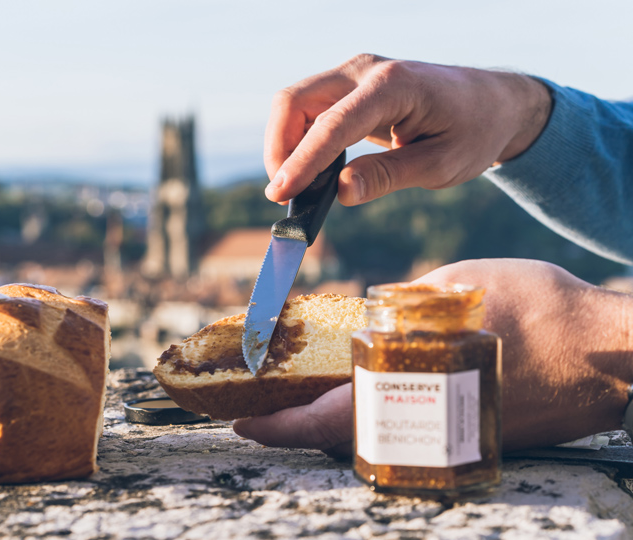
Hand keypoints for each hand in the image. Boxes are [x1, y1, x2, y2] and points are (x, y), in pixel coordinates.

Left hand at [234, 259, 632, 453]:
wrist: (610, 349)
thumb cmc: (536, 308)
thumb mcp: (454, 289)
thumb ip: (402, 311)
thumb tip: (365, 322)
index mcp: (416, 388)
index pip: (329, 419)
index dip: (280, 425)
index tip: (243, 423)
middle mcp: (431, 425)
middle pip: (348, 438)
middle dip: (302, 424)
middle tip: (267, 406)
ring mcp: (454, 438)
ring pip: (378, 439)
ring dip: (338, 423)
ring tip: (307, 397)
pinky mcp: (476, 439)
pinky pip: (412, 435)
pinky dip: (381, 419)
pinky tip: (371, 394)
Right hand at [263, 55, 551, 205]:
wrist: (492, 103)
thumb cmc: (473, 132)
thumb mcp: (441, 164)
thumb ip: (388, 176)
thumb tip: (340, 192)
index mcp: (393, 86)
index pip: (332, 124)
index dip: (302, 161)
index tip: (280, 194)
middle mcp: (364, 70)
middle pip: (294, 101)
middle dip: (279, 149)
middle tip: (285, 195)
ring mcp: (352, 75)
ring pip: (293, 104)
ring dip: (285, 146)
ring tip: (299, 187)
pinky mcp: (347, 87)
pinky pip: (306, 110)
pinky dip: (299, 140)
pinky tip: (312, 171)